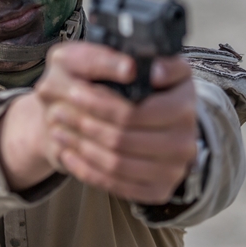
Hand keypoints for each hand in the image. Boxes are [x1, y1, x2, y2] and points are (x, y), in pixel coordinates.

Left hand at [0, 42, 197, 203]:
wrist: (117, 116)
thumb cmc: (111, 82)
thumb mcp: (103, 57)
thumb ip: (109, 57)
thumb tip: (129, 68)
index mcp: (184, 93)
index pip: (139, 109)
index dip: (102, 104)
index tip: (74, 92)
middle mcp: (187, 130)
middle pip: (125, 138)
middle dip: (85, 124)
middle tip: (58, 112)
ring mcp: (176, 163)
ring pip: (118, 163)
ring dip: (82, 147)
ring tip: (58, 130)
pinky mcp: (160, 188)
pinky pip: (120, 186)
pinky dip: (88, 170)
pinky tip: (69, 153)